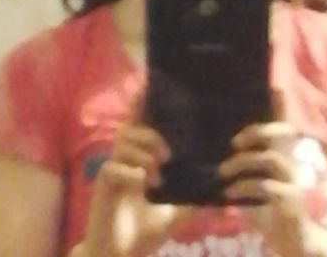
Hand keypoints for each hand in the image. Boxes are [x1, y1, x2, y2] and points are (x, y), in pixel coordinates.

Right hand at [70, 93, 191, 256]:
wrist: (120, 256)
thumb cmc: (145, 230)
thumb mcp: (177, 211)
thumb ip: (195, 198)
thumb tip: (224, 194)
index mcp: (139, 159)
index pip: (141, 125)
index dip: (143, 105)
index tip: (151, 87)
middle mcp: (124, 160)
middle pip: (130, 128)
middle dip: (150, 134)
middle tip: (169, 154)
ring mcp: (112, 172)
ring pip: (123, 142)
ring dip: (144, 153)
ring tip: (159, 170)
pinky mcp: (102, 189)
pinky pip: (112, 168)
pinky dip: (130, 172)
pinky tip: (142, 183)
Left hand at [218, 92, 307, 256]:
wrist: (294, 240)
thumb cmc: (271, 207)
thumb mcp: (256, 182)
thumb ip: (244, 165)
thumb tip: (219, 149)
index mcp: (282, 154)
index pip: (282, 124)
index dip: (280, 104)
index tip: (275, 85)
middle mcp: (291, 162)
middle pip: (282, 134)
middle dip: (257, 131)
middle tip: (234, 141)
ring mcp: (293, 180)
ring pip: (271, 158)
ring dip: (243, 163)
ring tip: (222, 171)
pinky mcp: (290, 200)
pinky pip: (267, 187)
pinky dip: (245, 188)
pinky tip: (229, 194)